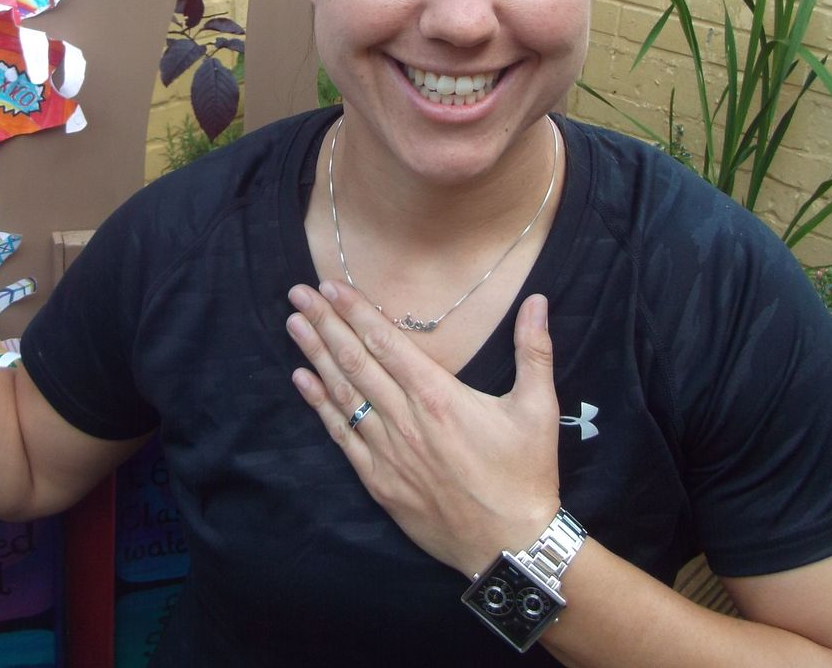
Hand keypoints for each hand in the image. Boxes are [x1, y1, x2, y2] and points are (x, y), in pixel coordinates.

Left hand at [286, 282, 562, 577]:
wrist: (510, 545)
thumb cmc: (525, 476)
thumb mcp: (538, 409)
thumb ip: (534, 350)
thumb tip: (538, 301)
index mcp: (438, 397)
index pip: (386, 342)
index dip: (356, 311)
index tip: (331, 286)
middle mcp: (405, 420)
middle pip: (356, 361)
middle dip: (325, 323)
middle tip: (298, 294)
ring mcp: (387, 452)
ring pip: (343, 394)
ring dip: (315, 356)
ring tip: (293, 325)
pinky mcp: (378, 481)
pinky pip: (341, 436)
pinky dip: (320, 406)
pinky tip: (302, 382)